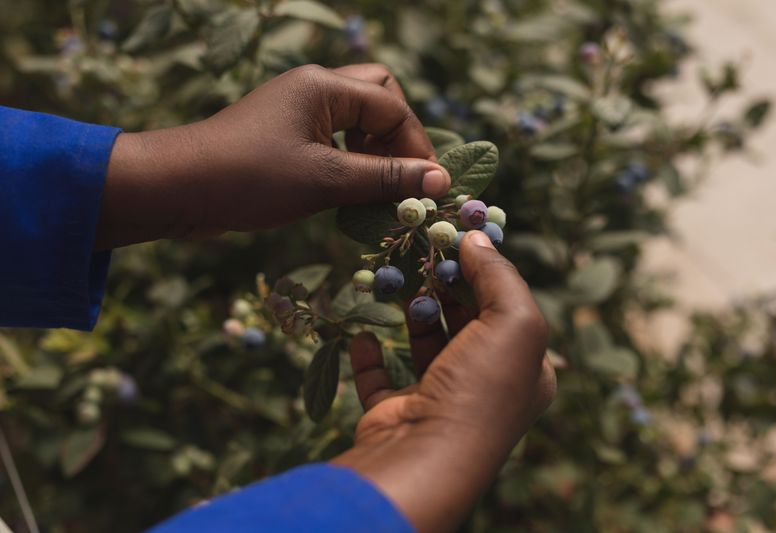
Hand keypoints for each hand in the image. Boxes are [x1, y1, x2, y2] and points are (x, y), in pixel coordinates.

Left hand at [96, 64, 450, 248]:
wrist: (176, 189)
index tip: (429, 189)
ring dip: (374, 150)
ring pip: (355, 118)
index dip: (416, 148)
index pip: (392, 108)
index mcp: (323, 86)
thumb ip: (385, 179)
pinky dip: (349, 160)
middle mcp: (312, 88)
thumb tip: (440, 182)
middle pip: (378, 96)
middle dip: (397, 136)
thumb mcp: (325, 180)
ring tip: (376, 187)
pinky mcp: (283, 135)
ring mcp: (296, 111)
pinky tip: (346, 190)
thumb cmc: (249, 178)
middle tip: (400, 176)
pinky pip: (332, 138)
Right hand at [332, 231, 556, 532]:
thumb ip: (498, 275)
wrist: (424, 456)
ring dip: (415, 313)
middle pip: (467, 324)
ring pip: (427, 346)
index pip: (510, 311)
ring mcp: (438, 401)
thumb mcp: (512, 322)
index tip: (462, 242)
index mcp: (525, 372)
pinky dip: (371, 353)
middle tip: (427, 256)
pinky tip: (366, 333)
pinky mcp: (396, 412)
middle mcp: (485, 387)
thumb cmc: (480, 388)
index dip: (488, 274)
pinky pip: (380, 377)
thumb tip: (475, 238)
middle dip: (449, 288)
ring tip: (403, 285)